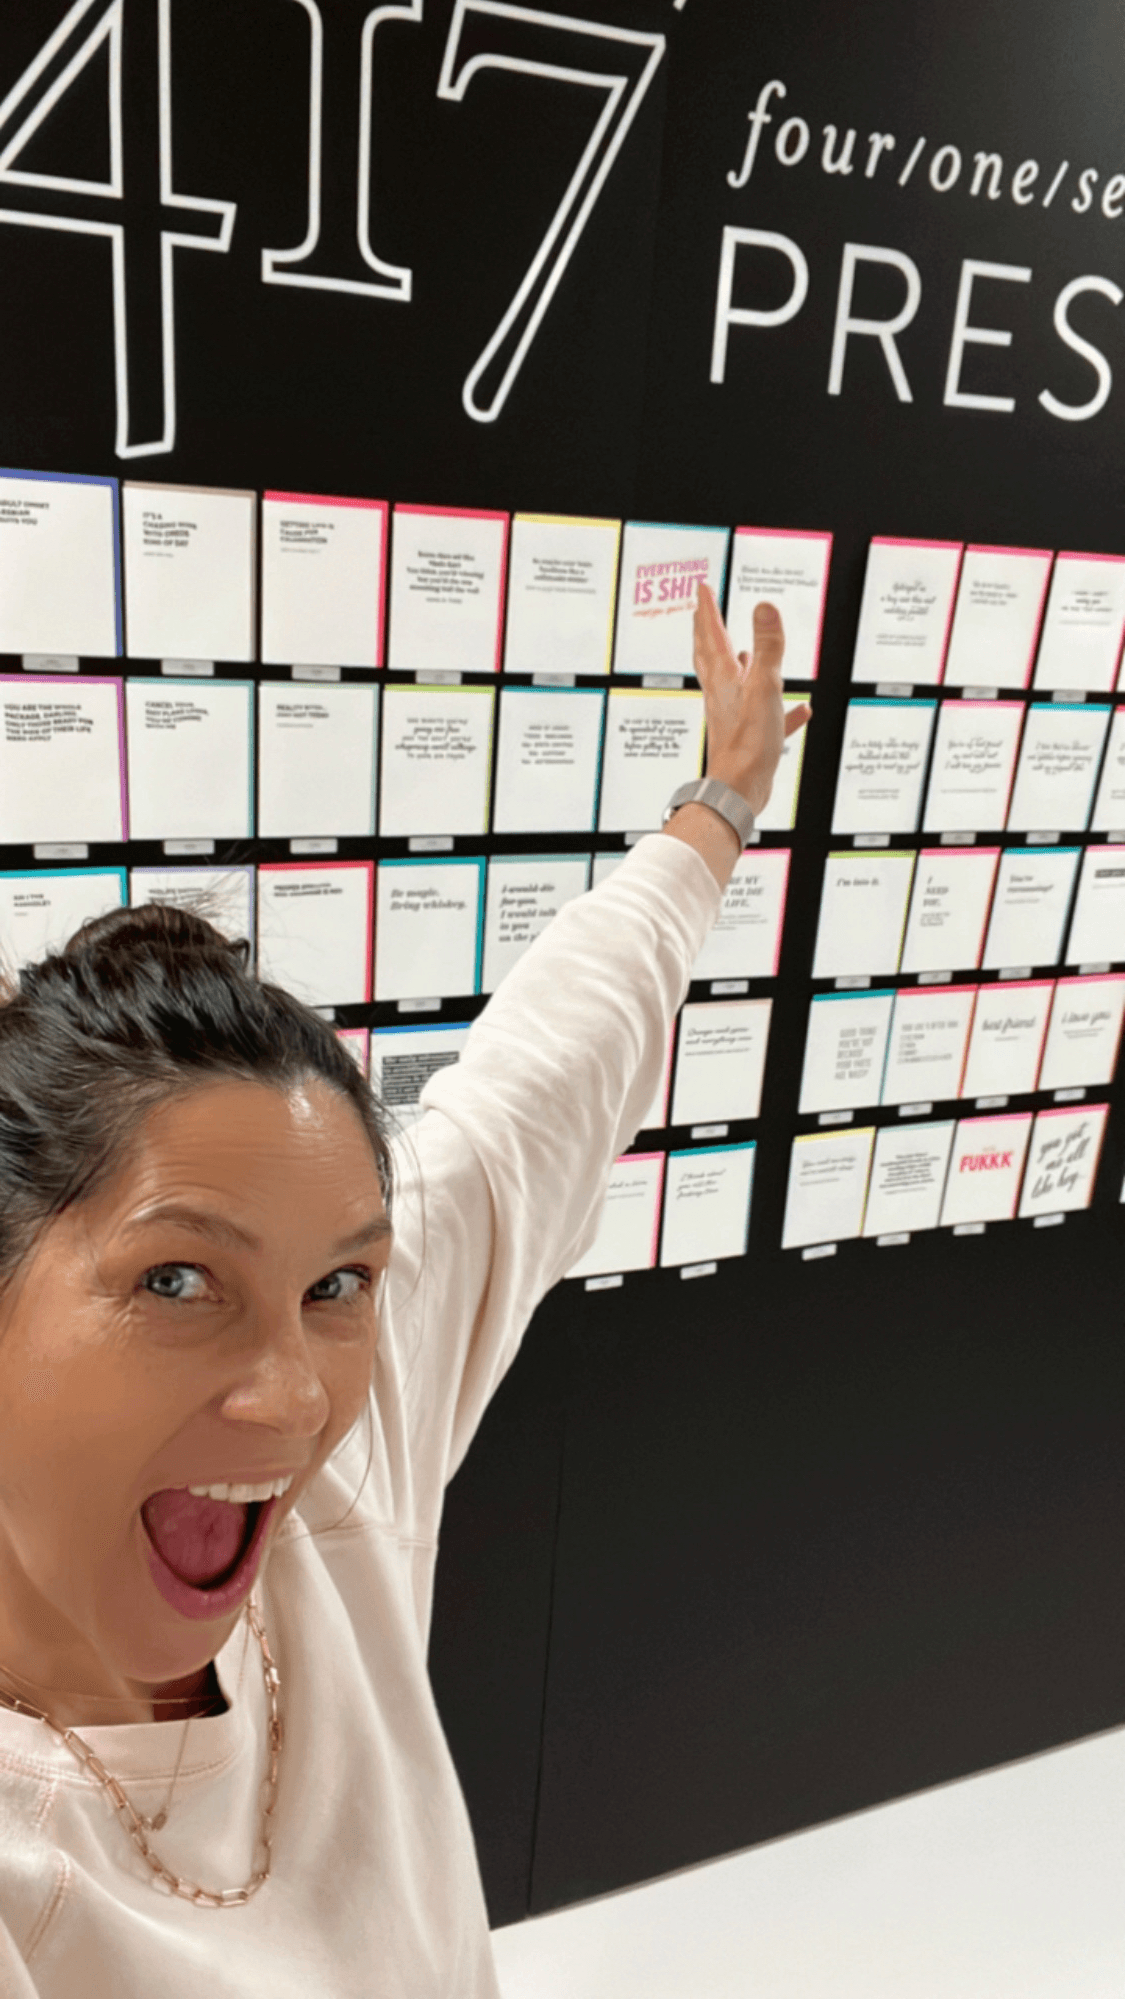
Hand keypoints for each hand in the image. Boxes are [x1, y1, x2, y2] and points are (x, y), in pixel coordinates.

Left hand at [691, 583, 811, 815]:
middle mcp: (724, 694)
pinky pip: (767, 717)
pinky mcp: (749, 738)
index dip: (708, 609)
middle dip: (707, 632)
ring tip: (743, 653)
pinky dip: (781, 709)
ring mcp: (734, 715)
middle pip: (712, 655)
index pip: (712, 634)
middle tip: (702, 614)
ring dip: (738, 666)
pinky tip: (800, 710)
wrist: (740, 789)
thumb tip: (764, 606)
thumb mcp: (764, 686)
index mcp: (724, 678)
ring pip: (735, 684)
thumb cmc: (748, 742)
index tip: (702, 588)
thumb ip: (767, 647)